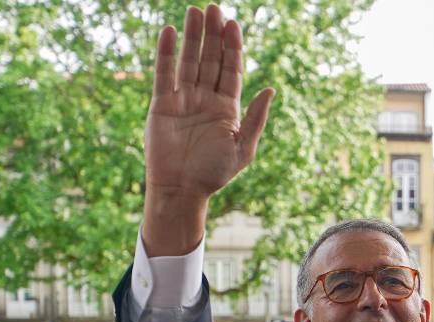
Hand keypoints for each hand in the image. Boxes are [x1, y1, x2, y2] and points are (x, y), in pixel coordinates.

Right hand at [143, 4, 273, 254]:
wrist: (182, 190)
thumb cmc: (214, 174)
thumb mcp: (243, 148)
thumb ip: (256, 118)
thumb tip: (271, 90)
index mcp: (227, 108)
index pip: (231, 70)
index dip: (232, 47)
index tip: (233, 25)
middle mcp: (206, 99)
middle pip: (210, 59)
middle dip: (213, 34)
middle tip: (214, 8)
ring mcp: (183, 100)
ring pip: (189, 61)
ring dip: (192, 37)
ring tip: (194, 12)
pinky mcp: (162, 104)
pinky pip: (165, 74)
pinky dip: (167, 53)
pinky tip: (171, 31)